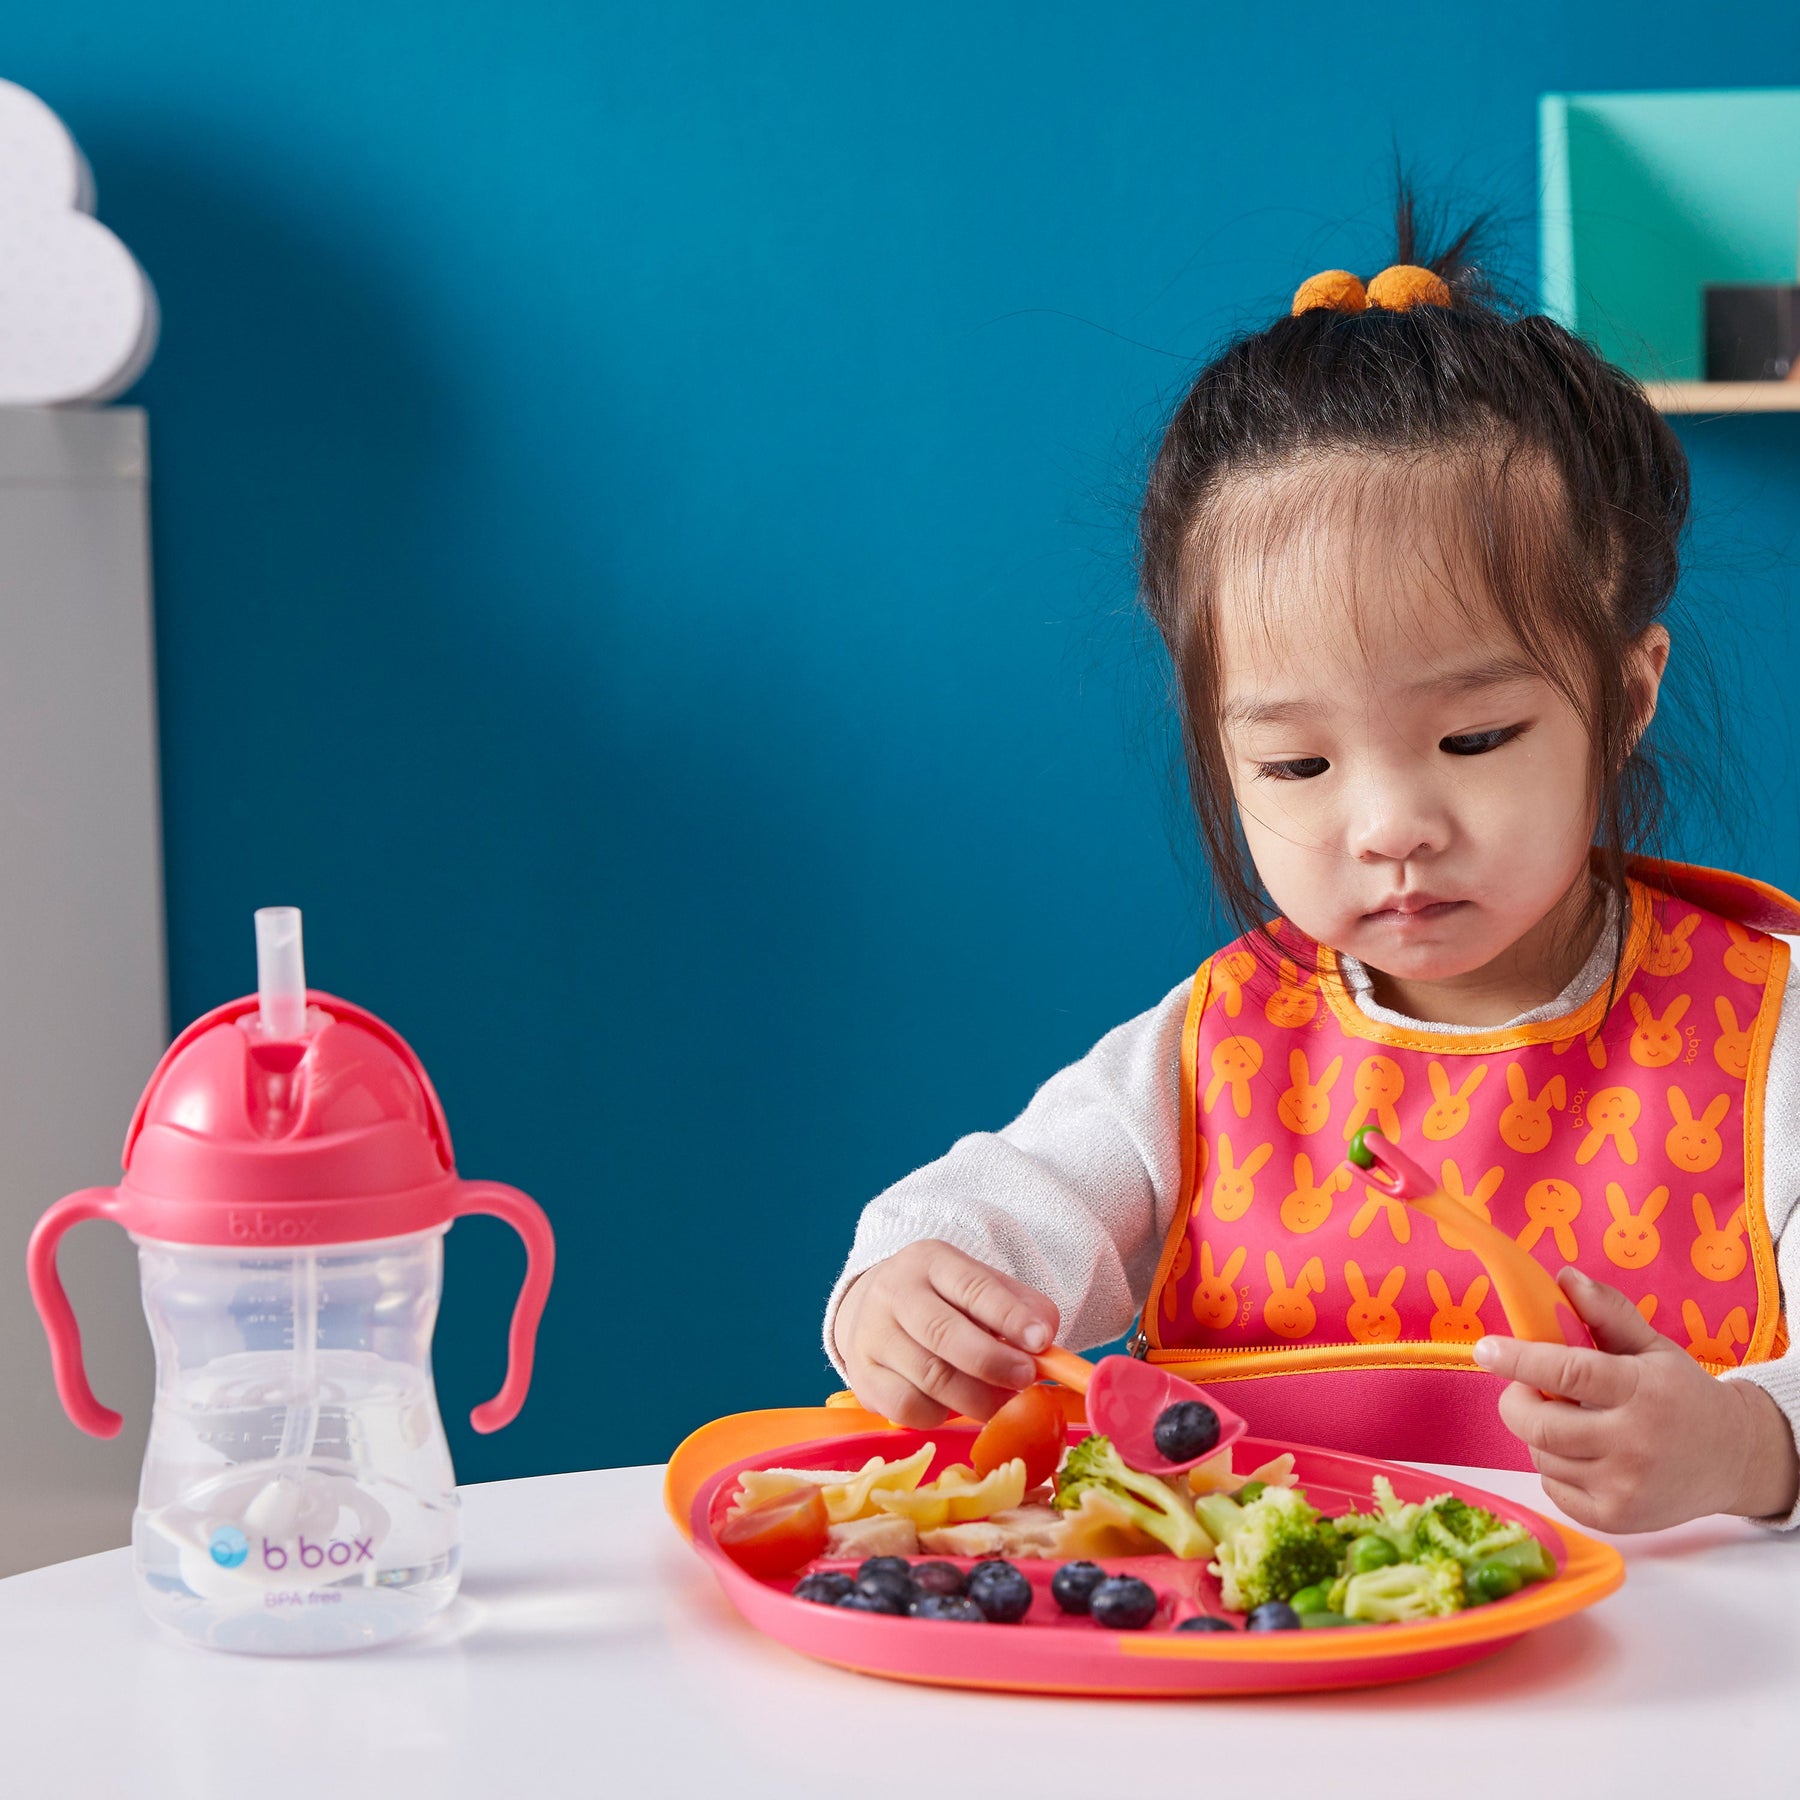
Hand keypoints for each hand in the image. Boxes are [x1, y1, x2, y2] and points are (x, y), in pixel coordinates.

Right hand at [832, 1241, 1059, 1427]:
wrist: (875, 1309)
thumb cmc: (944, 1302)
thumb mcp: (982, 1286)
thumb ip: (1022, 1306)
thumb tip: (1046, 1338)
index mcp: (930, 1261)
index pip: (972, 1286)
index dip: (1010, 1317)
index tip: (1041, 1343)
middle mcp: (894, 1293)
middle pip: (944, 1334)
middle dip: (993, 1362)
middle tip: (1025, 1378)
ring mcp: (872, 1336)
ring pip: (930, 1378)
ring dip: (977, 1398)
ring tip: (1001, 1399)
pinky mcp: (861, 1378)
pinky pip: (908, 1409)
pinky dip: (941, 1415)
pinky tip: (955, 1405)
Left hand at [1472, 1267, 1799, 1531]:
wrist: (1735, 1459)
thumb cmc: (1682, 1394)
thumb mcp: (1652, 1346)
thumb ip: (1607, 1311)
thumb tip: (1563, 1277)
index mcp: (1643, 1391)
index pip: (1567, 1374)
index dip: (1518, 1360)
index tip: (1485, 1350)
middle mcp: (1635, 1445)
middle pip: (1540, 1425)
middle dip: (1516, 1401)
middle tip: (1526, 1388)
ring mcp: (1625, 1488)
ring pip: (1541, 1455)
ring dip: (1538, 1433)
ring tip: (1568, 1419)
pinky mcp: (1615, 1520)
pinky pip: (1552, 1487)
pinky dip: (1553, 1466)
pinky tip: (1582, 1453)